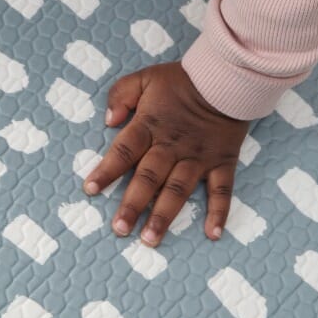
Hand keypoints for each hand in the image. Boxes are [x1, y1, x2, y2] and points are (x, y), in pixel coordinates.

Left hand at [83, 60, 248, 245]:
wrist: (227, 78)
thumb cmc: (182, 80)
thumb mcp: (144, 78)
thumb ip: (121, 95)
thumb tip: (108, 121)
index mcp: (150, 126)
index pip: (124, 151)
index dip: (106, 170)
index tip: (90, 189)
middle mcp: (172, 146)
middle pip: (148, 178)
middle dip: (133, 204)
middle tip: (119, 229)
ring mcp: (198, 157)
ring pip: (178, 190)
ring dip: (164, 216)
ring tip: (150, 240)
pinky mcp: (222, 162)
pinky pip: (222, 190)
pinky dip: (219, 212)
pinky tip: (212, 234)